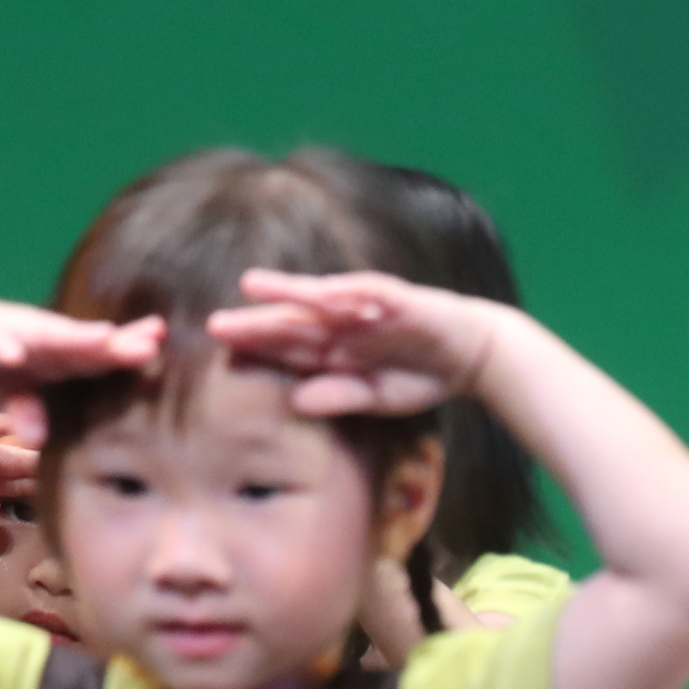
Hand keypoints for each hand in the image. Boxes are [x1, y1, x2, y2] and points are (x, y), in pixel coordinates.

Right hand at [0, 296, 161, 434]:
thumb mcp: (17, 398)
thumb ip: (34, 416)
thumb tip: (42, 444)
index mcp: (59, 356)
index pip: (102, 354)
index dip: (129, 351)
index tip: (161, 350)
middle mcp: (41, 340)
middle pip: (85, 342)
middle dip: (116, 343)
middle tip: (151, 344)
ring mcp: (11, 333)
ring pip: (44, 336)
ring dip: (71, 337)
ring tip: (103, 338)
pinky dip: (1, 347)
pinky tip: (15, 356)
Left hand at [206, 270, 500, 416]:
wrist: (473, 354)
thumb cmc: (421, 374)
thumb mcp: (377, 397)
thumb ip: (339, 397)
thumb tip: (295, 402)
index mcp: (336, 350)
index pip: (289, 351)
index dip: (257, 352)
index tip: (221, 356)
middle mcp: (343, 325)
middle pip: (294, 323)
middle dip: (258, 323)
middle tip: (215, 324)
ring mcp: (367, 309)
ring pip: (320, 300)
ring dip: (288, 293)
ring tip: (254, 286)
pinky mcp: (397, 299)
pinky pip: (368, 293)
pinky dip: (345, 292)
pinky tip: (319, 293)